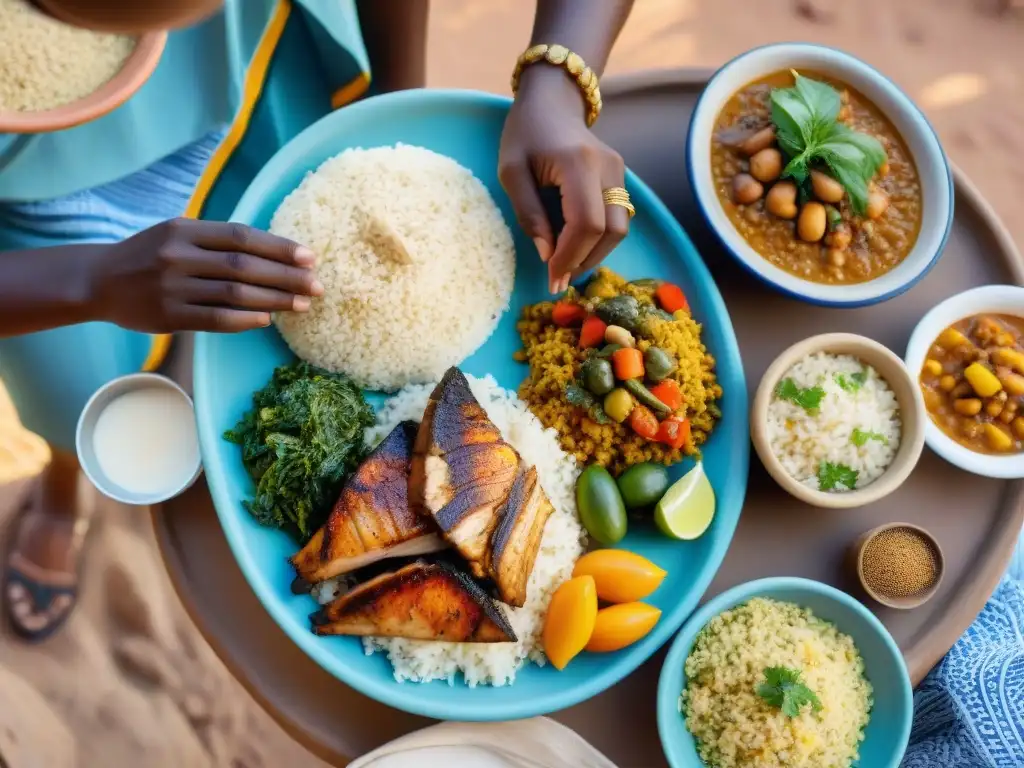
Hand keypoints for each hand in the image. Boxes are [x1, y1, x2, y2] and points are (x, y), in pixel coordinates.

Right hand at [88, 218, 322, 332]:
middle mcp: (179, 255)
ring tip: (303, 304)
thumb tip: (274, 253)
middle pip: (245, 265)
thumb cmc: (149, 256)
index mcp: (185, 230)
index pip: (243, 236)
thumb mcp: (177, 235)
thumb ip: (217, 241)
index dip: (279, 247)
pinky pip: (216, 318)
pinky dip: (245, 319)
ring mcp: (173, 287)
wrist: (99, 281)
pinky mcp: (169, 316)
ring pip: (235, 293)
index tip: (310, 257)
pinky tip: (268, 319)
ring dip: (275, 299)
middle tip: (317, 286)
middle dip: (287, 276)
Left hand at [498, 66, 629, 292]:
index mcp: (579, 164)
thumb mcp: (511, 173)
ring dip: (595, 254)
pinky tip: (575, 246)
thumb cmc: (525, 134)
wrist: (552, 102)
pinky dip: (599, 240)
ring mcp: (619, 172)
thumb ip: (529, 215)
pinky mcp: (620, 177)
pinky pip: (617, 218)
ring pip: (621, 228)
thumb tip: (548, 255)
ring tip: (567, 265)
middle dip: (584, 260)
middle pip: (610, 231)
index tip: (551, 277)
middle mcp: (608, 168)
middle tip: (558, 279)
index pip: (586, 223)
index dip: (571, 256)